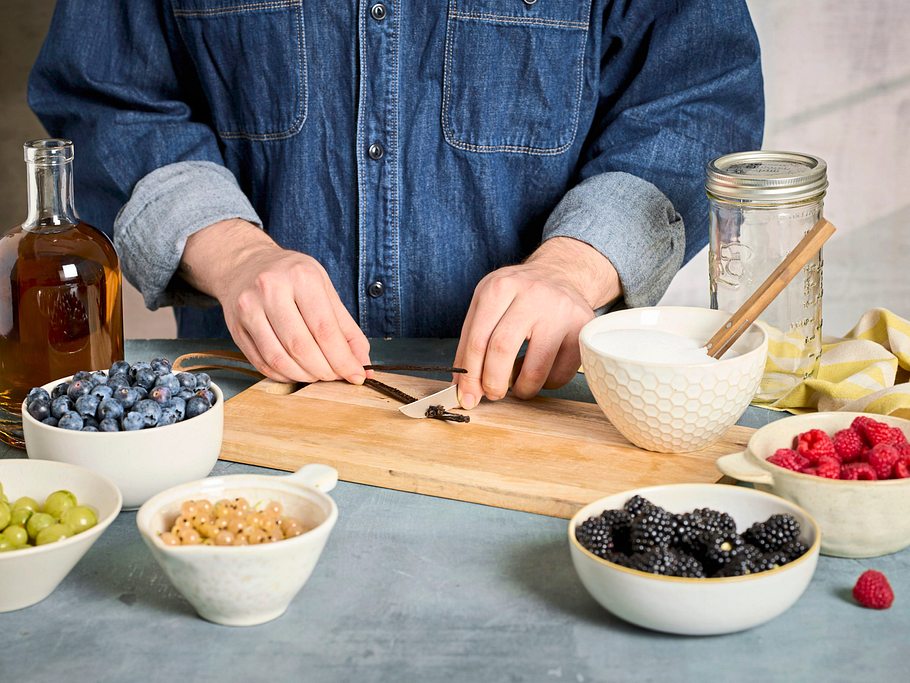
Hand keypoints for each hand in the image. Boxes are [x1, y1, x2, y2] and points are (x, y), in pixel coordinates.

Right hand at [180, 219, 369, 383]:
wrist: (245, 263)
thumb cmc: (291, 276)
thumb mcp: (324, 289)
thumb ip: (346, 328)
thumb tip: (362, 363)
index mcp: (301, 277)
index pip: (324, 329)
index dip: (342, 359)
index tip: (356, 375)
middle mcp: (271, 289)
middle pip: (301, 346)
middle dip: (324, 371)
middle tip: (336, 377)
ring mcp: (249, 308)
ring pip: (279, 358)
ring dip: (303, 376)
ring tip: (317, 375)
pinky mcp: (235, 327)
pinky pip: (261, 362)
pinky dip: (283, 375)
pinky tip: (296, 372)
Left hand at [454, 237, 620, 407]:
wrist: (560, 275)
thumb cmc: (518, 297)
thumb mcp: (488, 305)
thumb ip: (471, 342)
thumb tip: (463, 387)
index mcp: (499, 287)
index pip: (477, 340)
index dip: (470, 375)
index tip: (467, 397)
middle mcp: (531, 294)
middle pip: (502, 350)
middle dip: (492, 383)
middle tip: (493, 394)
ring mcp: (560, 311)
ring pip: (535, 369)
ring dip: (522, 389)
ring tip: (518, 385)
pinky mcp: (582, 328)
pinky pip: (560, 374)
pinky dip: (546, 384)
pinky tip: (541, 371)